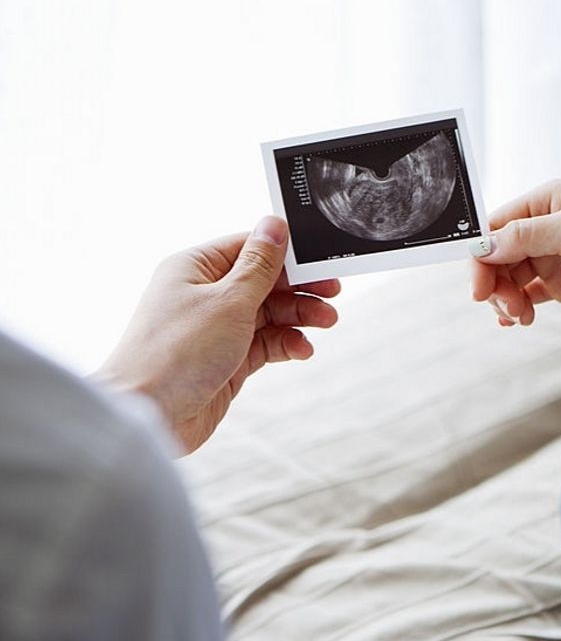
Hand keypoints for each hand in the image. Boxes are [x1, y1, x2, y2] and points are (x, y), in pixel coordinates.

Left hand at [96, 216, 340, 453]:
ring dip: (299, 317)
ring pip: (269, 313)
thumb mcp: (229, 301)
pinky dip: (286, 343)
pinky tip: (302, 349)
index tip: (320, 261)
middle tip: (332, 293)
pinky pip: (265, 343)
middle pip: (265, 281)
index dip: (287, 253)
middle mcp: (205, 294)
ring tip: (326, 322)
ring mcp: (217, 328)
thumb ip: (259, 265)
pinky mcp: (227, 358)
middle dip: (299, 288)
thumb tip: (275, 225)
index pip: (250, 247)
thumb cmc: (176, 352)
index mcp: (196, 267)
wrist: (149, 415)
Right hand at [469, 180, 560, 325]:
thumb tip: (483, 246)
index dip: (480, 257)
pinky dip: (514, 308)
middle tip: (507, 307)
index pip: (494, 227)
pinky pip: (522, 294)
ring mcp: (549, 256)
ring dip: (505, 299)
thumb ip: (527, 236)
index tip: (479, 288)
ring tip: (520, 316)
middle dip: (494, 284)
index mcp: (544, 202)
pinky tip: (517, 320)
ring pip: (506, 278)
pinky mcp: (557, 284)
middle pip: (495, 257)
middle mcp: (542, 227)